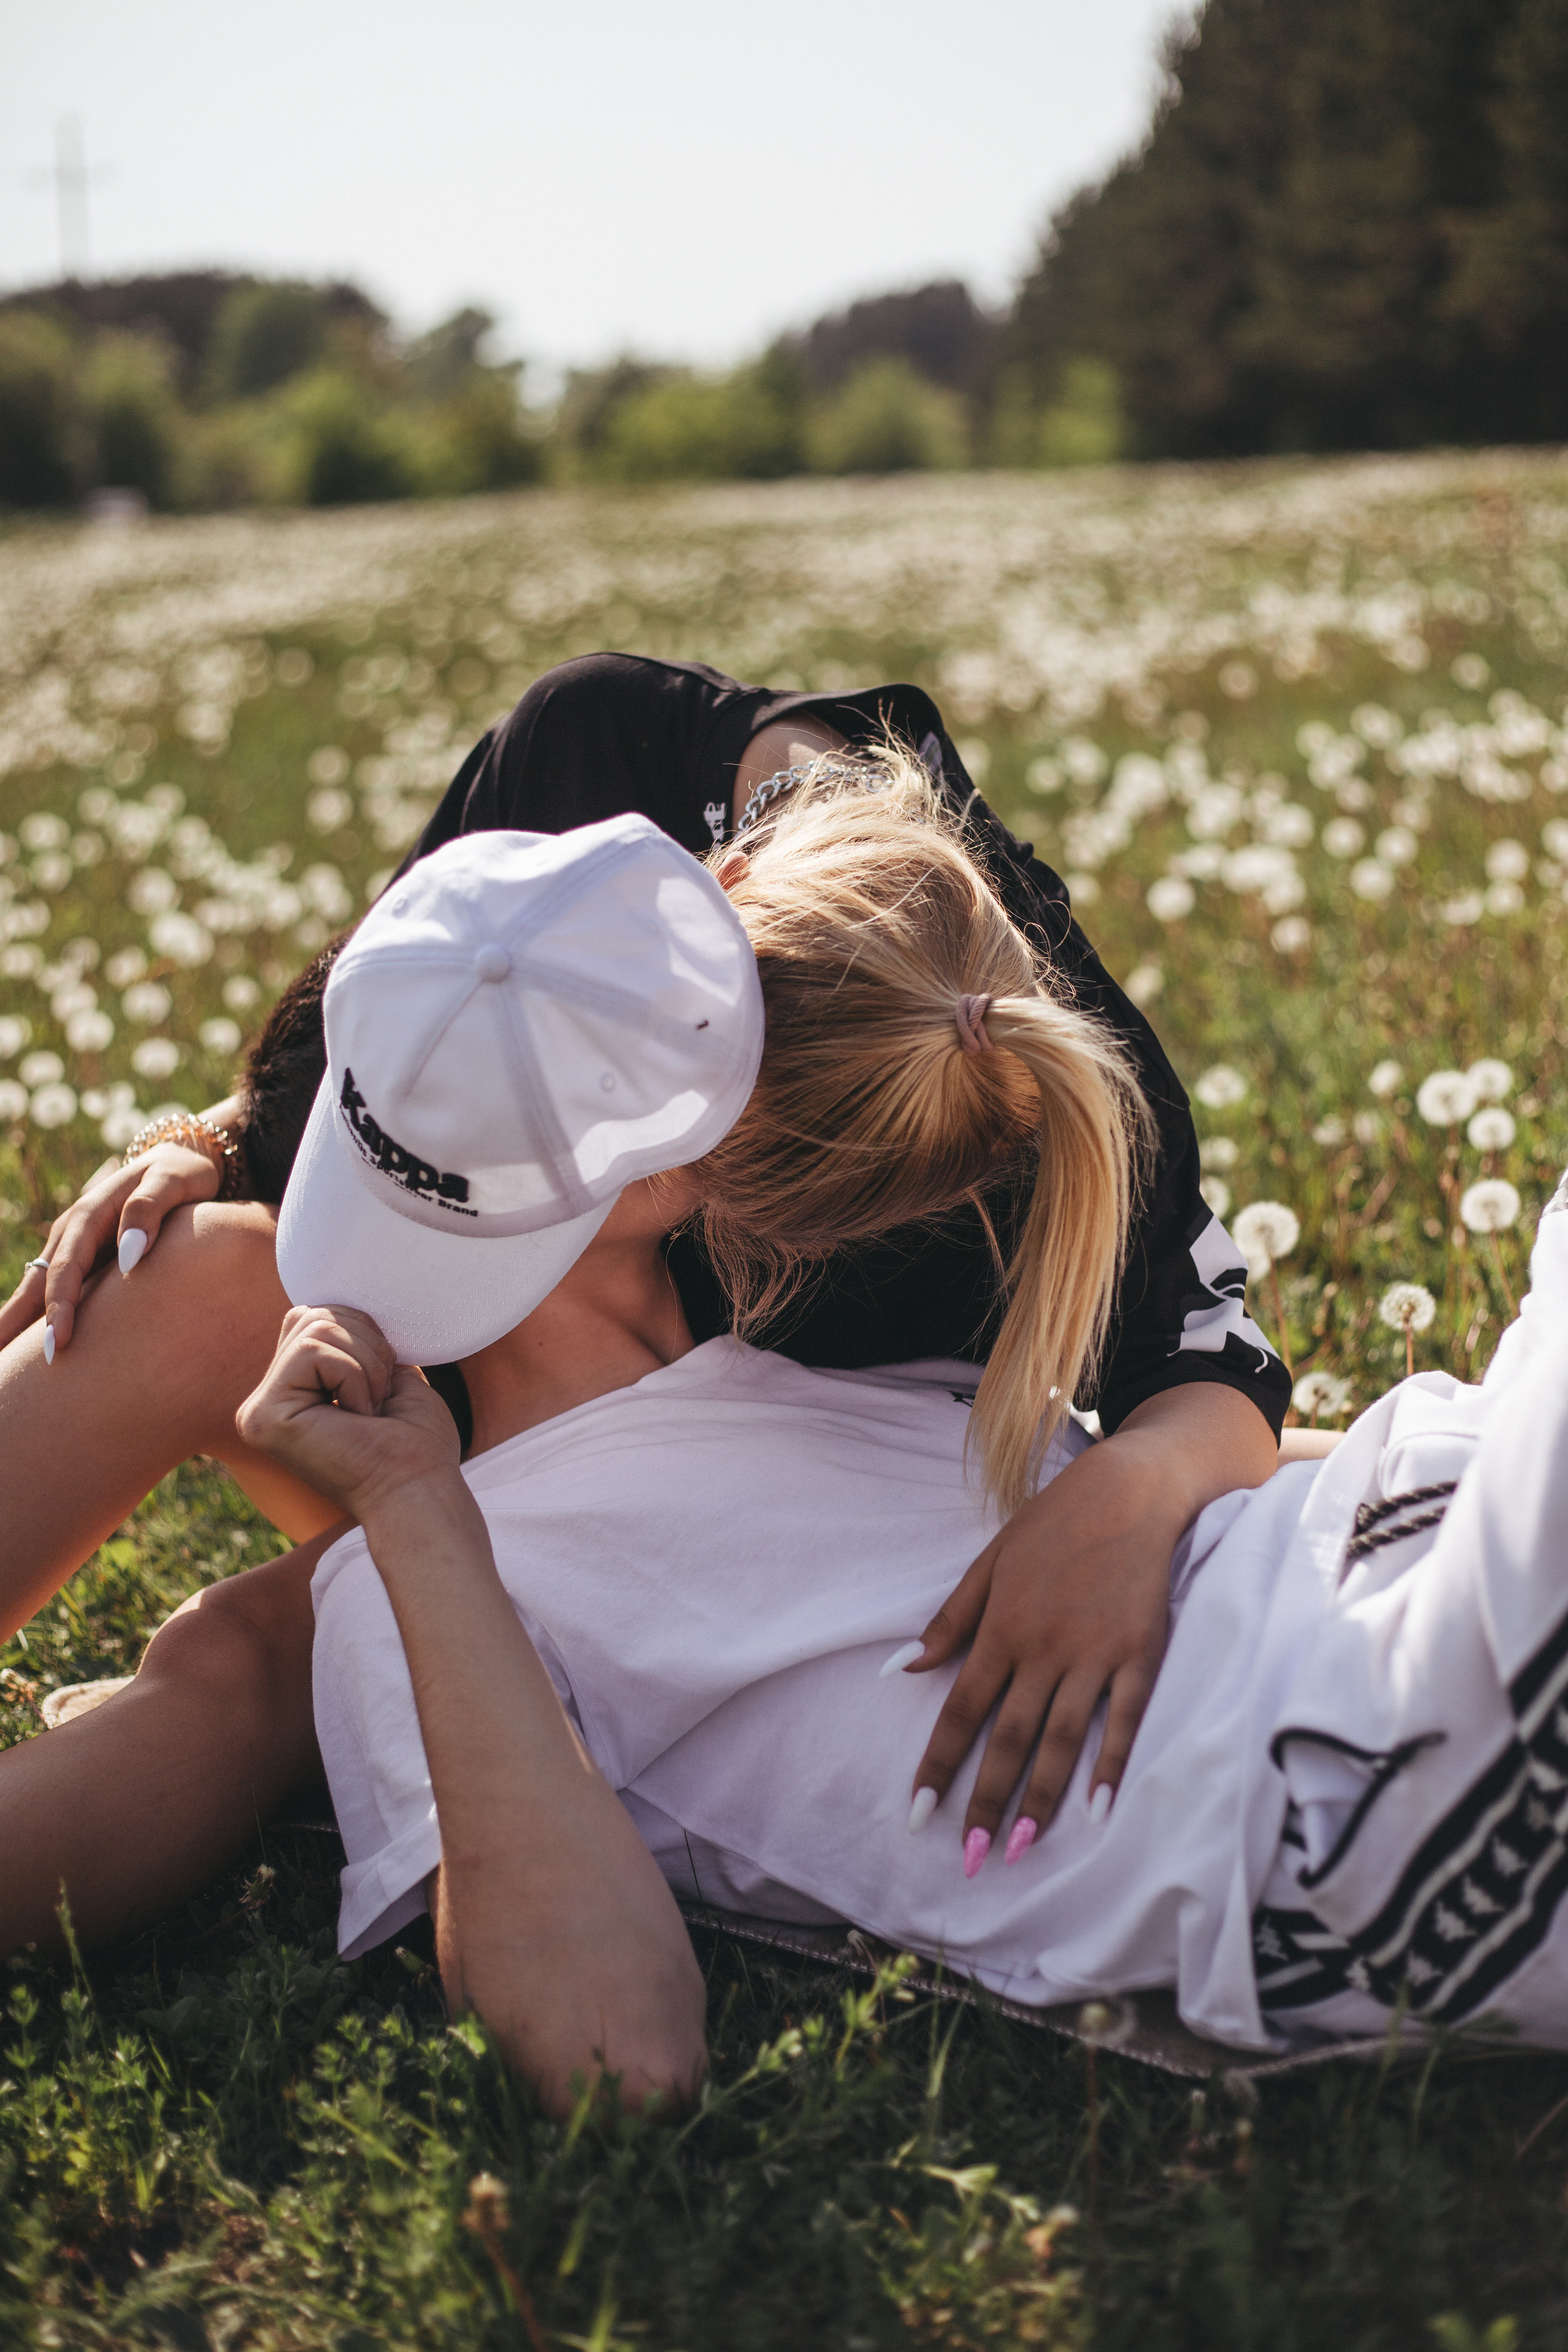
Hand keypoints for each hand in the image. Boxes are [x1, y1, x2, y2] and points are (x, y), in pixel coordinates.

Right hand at [0, 1142, 221, 1358]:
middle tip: (3, 1368)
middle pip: (36, 1284)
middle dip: (15, 1325)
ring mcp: (74, 1247)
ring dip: (15, 1324)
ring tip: (0, 1363)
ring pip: (35, 1290)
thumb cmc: (183, 1174)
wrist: (182, 1159)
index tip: (57, 1344)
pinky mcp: (85, 1260)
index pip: (66, 1268)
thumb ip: (151, 1207)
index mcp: (90, 1215)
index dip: (59, 1306)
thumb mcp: (174, 1179)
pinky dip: (33, 1317)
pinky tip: (21, 1346)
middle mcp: (72, 1233)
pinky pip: (52, 1291)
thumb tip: (128, 1253)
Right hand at [235, 1304, 459, 1523]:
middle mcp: (265, 1403)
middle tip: (378, 1400)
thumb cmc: (414, 1443)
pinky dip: (354, 1377)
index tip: (382, 1387)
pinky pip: (313, 1351)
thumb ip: (353, 1344)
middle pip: (311, 1315)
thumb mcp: (386, 1377)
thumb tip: (339, 1306)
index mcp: (290, 1395)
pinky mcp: (264, 1416)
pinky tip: (359, 1417)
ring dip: (365, 1365)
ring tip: (369, 1411)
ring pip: (315, 1328)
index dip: (363, 1335)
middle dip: (366, 1345)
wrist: (420, 1489)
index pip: (314, 1318)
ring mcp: (259, 1412)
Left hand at [904, 1384, 1278, 1866]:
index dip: (939, 1765)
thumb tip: (903, 1669)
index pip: (962, 1711)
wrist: (1131, 1491)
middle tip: (970, 1857)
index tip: (918, 1814)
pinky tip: (1097, 1810)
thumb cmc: (1054, 1525)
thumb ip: (951, 1619)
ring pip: (1062, 1740)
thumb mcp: (991, 1562)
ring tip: (1022, 1849)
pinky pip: (1125, 1720)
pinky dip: (1111, 1765)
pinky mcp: (1140, 1655)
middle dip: (987, 1802)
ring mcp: (1095, 1655)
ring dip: (1041, 1798)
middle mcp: (1043, 1649)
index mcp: (1001, 1628)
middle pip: (1010, 1738)